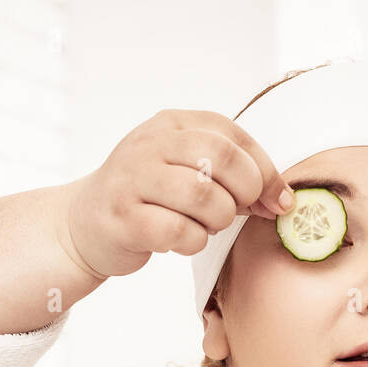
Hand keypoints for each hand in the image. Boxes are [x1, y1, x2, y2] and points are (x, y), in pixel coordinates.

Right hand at [65, 109, 292, 279]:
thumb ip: (234, 178)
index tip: (279, 201)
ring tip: (204, 226)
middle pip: (221, 159)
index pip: (233, 136)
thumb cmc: (148, 200)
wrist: (83, 225)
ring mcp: (132, 179)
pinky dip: (193, 242)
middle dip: (244, 193)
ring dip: (218, 220)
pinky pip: (180, 231)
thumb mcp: (186, 172)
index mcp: (171, 124)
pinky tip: (181, 240)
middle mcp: (149, 143)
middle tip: (237, 213)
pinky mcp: (122, 218)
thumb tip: (283, 201)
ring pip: (204, 196)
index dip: (266, 171)